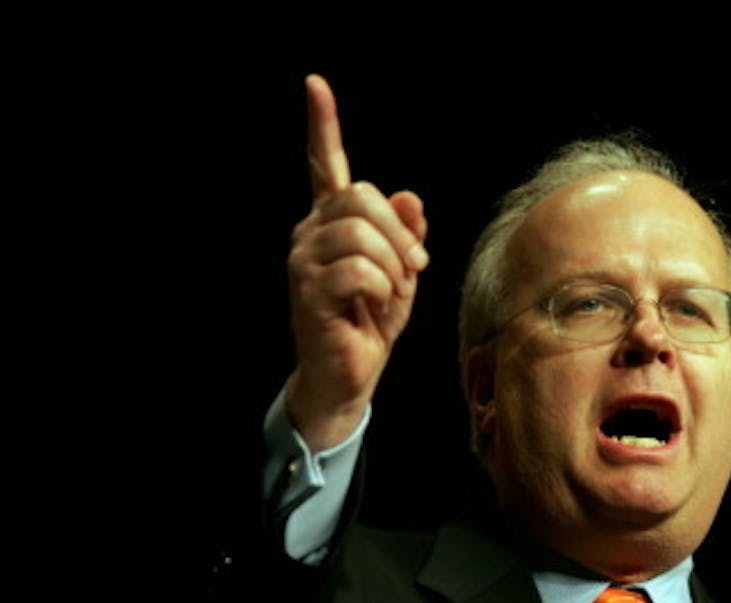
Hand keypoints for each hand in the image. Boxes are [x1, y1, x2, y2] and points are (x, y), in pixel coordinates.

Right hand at [285, 74, 428, 450]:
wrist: (348, 376)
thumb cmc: (371, 323)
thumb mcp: (402, 273)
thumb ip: (406, 234)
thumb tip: (410, 198)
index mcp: (332, 222)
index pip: (326, 165)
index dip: (323, 125)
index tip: (315, 84)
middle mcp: (310, 232)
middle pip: (361, 196)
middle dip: (399, 233)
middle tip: (413, 268)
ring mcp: (303, 259)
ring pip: (361, 233)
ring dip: (393, 266)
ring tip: (388, 294)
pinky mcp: (307, 290)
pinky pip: (359, 270)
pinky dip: (380, 290)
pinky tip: (370, 309)